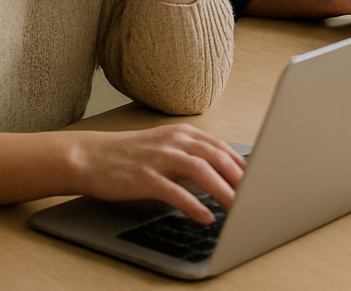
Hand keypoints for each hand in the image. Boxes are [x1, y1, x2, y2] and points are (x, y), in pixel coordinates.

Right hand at [71, 125, 245, 223]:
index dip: (243, 165)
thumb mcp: (167, 147)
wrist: (90, 156)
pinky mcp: (144, 177)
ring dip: (224, 191)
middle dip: (240, 179)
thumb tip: (225, 173)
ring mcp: (160, 158)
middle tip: (257, 196)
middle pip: (217, 158)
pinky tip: (206, 217)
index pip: (222, 148)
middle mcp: (175, 142)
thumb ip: (193, 155)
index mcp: (184, 134)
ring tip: (239, 208)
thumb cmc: (132, 156)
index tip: (260, 181)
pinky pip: (174, 192)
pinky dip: (193, 205)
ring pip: (201, 171)